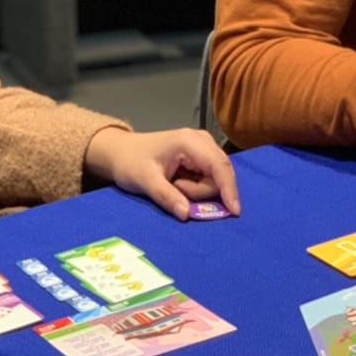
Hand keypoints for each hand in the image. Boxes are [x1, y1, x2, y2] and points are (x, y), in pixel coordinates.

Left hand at [83, 127, 239, 220]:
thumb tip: (187, 214)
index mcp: (189, 141)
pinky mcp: (201, 156)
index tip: (234, 212)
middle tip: (174, 188)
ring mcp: (203, 147)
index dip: (229, 189)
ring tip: (173, 183)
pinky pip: (209, 179)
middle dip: (200, 192)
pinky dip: (197, 187)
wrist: (121, 152)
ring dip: (196, 190)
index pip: (218, 166)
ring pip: (215, 179)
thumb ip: (166, 196)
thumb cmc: (131, 162)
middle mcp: (201, 140)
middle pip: (219, 175)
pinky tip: (179, 182)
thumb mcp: (145, 181)